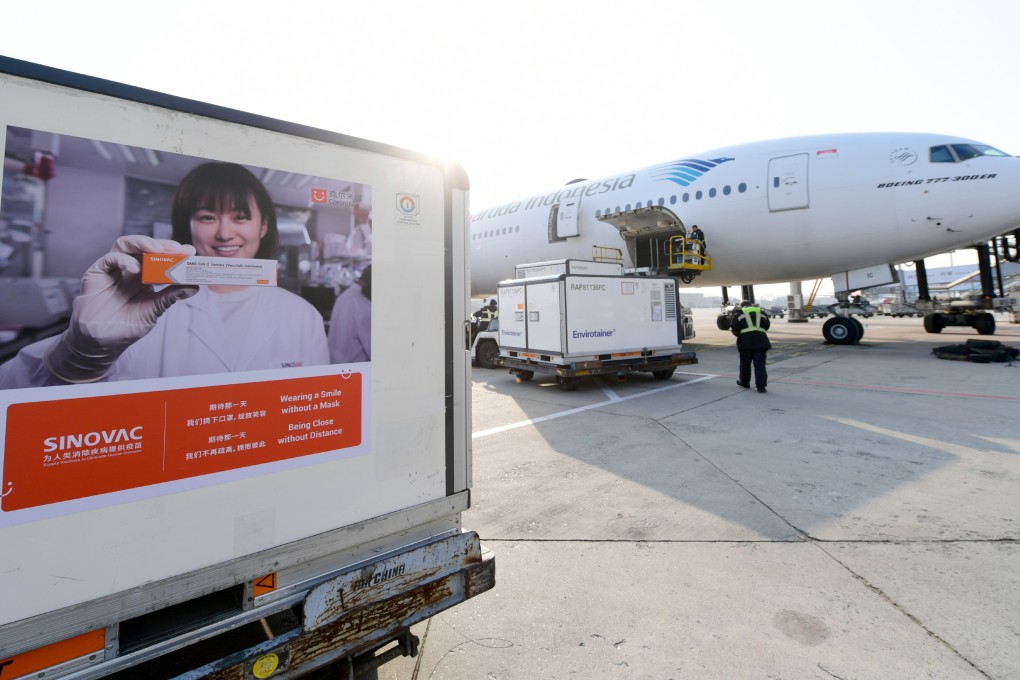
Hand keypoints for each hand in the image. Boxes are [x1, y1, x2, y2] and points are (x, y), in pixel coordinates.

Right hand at [44, 235, 198, 382]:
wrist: (102, 341)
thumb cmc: (126, 325)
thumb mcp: (154, 310)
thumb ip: (171, 297)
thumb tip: (195, 287)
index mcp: (146, 277)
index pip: (161, 258)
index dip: (176, 253)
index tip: (191, 252)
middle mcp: (130, 269)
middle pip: (145, 247)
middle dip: (163, 245)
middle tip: (177, 248)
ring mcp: (114, 269)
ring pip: (126, 244)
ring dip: (142, 243)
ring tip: (157, 249)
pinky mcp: (97, 273)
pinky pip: (109, 259)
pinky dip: (123, 260)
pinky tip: (135, 268)